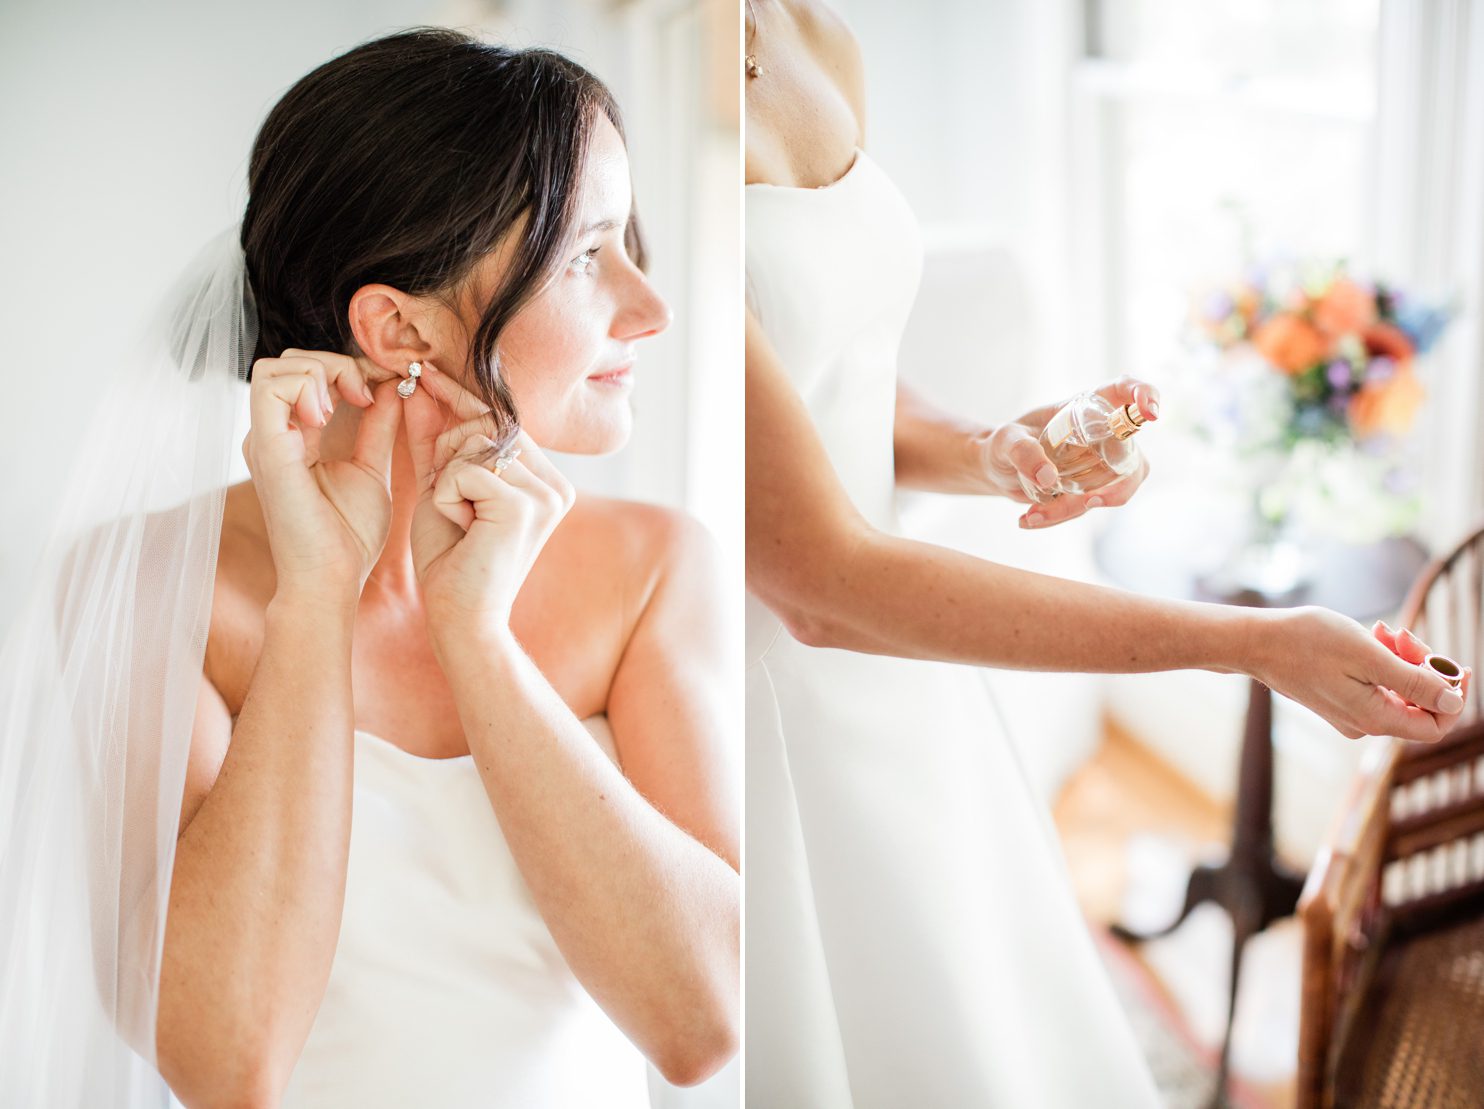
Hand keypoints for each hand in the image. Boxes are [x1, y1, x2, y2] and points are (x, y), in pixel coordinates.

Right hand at [243, 349, 402, 599]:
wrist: (331, 580)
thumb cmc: (348, 537)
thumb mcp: (370, 468)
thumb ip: (376, 427)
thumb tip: (389, 388)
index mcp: (294, 437)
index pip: (308, 375)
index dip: (348, 367)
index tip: (384, 385)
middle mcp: (273, 434)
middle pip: (288, 362)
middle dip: (334, 363)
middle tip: (367, 393)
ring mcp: (264, 440)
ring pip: (275, 367)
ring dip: (320, 371)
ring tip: (348, 402)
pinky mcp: (266, 449)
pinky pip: (270, 389)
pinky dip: (305, 387)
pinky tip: (328, 417)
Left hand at [401, 365, 574, 636]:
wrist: (461, 619)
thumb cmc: (451, 562)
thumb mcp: (441, 490)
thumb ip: (436, 441)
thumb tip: (422, 388)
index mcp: (545, 481)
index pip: (502, 421)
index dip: (461, 397)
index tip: (424, 372)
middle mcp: (556, 484)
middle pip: (487, 425)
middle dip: (449, 453)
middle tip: (452, 504)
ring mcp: (547, 493)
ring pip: (475, 443)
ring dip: (447, 480)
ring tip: (461, 521)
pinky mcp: (527, 505)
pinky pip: (467, 469)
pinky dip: (447, 496)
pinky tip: (462, 529)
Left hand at [980, 376, 1160, 528]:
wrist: (996, 469)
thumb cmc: (1004, 443)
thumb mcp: (1005, 441)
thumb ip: (1022, 451)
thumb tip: (1048, 478)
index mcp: (1086, 407)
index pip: (1125, 391)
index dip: (1145, 396)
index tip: (1148, 413)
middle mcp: (1102, 434)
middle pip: (1133, 457)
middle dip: (1119, 485)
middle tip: (1090, 502)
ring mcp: (1101, 464)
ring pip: (1113, 490)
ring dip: (1074, 507)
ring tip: (1032, 515)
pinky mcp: (1091, 488)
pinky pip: (1088, 506)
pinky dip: (1059, 516)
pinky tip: (1029, 519)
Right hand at [1251, 606, 1469, 742]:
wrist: (1256, 642)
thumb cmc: (1308, 643)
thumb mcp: (1369, 656)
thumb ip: (1414, 683)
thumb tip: (1453, 703)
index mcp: (1374, 718)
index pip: (1437, 724)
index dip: (1452, 696)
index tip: (1451, 663)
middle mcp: (1364, 724)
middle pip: (1418, 704)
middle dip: (1422, 667)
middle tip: (1403, 634)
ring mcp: (1349, 714)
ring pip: (1398, 691)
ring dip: (1401, 659)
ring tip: (1382, 630)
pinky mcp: (1338, 701)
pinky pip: (1376, 686)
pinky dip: (1381, 663)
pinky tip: (1369, 638)